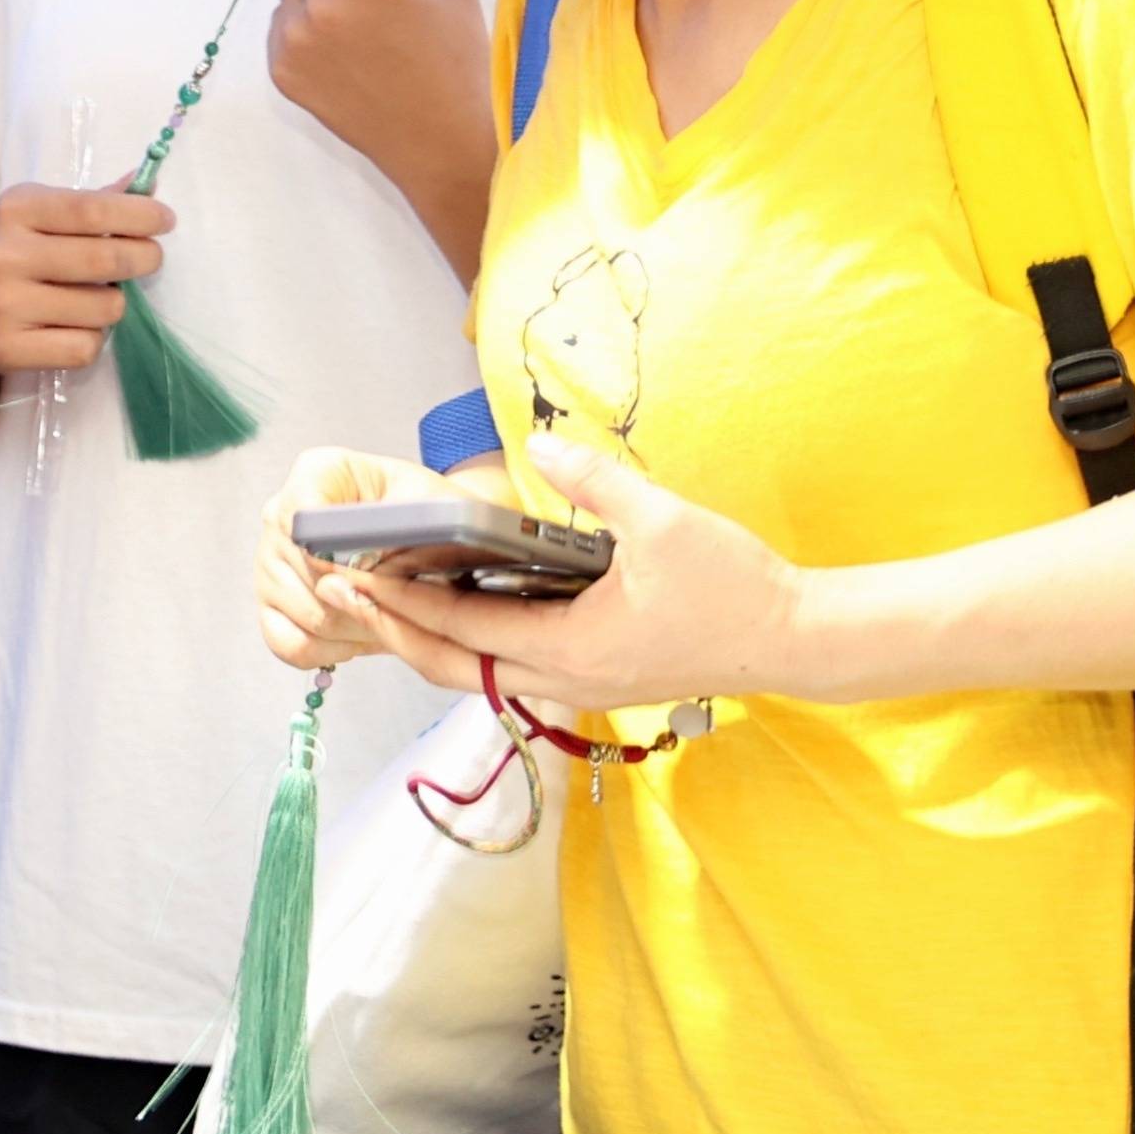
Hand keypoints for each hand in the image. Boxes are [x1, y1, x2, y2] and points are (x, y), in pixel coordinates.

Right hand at [0, 184, 169, 380]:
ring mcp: (4, 305)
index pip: (92, 209)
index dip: (139, 215)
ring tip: (96, 297)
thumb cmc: (9, 254)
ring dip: (114, 303)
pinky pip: (84, 347)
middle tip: (150, 258)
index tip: (165, 220)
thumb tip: (146, 182)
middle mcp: (4, 255)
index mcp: (15, 210)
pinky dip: (93, 339)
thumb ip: (91, 201)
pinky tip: (75, 327)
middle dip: (144, 258)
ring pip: (103, 308)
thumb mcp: (37, 217)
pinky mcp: (8, 349)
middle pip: (105, 258)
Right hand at [255, 446, 432, 670]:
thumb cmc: (430, 516)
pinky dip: (332, 650)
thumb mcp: (433, 503)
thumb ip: (404, 524)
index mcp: (318, 473)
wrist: (430, 537)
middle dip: (366, 596)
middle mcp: (280, 514)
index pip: (301, 514)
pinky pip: (290, 644)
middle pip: (312, 576)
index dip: (339, 551)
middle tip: (407, 597)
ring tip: (391, 613)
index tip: (375, 565)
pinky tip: (359, 634)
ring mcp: (268, 562)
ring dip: (360, 626)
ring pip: (311, 616)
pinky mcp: (269, 605)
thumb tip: (371, 568)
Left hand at [300, 435, 824, 719]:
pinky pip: (513, 671)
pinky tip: (459, 613)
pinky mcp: (595, 680)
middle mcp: (564, 679)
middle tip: (342, 597)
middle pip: (453, 670)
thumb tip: (542, 447)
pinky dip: (472, 647)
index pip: (461, 632)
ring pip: (481, 677)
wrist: (792, 640)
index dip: (401, 605)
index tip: (353, 580)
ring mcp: (580, 686)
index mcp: (571, 648)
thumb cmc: (734, 586)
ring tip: (385, 604)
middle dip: (394, 633)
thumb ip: (596, 482)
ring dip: (429, 643)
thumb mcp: (664, 522)